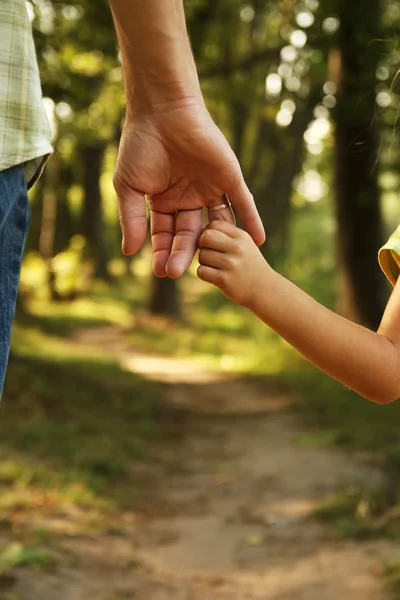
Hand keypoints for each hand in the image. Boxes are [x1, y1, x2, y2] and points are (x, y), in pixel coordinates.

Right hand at [113, 100, 264, 278]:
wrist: (162, 111)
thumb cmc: (140, 145)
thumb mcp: (129, 186)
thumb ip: (132, 218)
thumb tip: (129, 251)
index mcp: (165, 201)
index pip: (166, 234)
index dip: (163, 252)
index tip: (162, 272)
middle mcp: (188, 198)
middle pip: (189, 233)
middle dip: (183, 252)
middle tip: (177, 272)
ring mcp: (210, 189)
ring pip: (215, 224)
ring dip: (215, 243)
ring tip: (213, 263)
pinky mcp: (229, 177)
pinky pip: (243, 202)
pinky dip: (252, 220)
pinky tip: (258, 241)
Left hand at [198, 220, 270, 307]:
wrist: (265, 291)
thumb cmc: (250, 267)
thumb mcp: (246, 246)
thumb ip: (228, 236)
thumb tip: (204, 231)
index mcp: (242, 237)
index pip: (215, 224)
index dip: (208, 232)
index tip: (212, 243)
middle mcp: (238, 248)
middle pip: (206, 237)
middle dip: (202, 245)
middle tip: (209, 254)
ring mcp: (231, 264)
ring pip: (202, 256)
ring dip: (204, 262)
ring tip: (215, 268)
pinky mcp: (224, 280)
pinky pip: (201, 271)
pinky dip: (204, 274)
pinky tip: (214, 277)